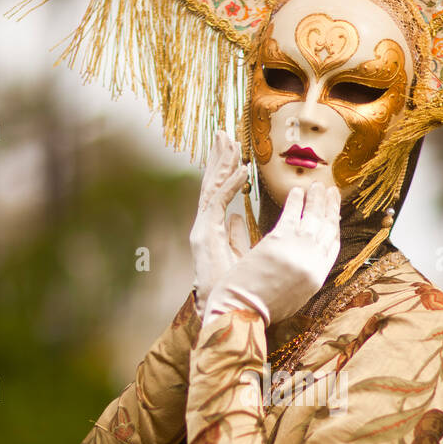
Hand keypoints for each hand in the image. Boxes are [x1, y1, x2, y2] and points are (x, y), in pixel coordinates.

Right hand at [189, 131, 251, 317]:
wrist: (221, 310)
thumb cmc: (230, 288)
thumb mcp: (238, 255)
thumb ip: (236, 235)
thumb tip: (238, 219)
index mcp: (211, 228)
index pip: (218, 192)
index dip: (224, 170)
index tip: (233, 150)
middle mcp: (204, 225)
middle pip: (210, 184)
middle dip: (218, 158)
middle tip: (224, 133)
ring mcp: (202, 229)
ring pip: (211, 189)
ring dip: (221, 165)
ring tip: (231, 143)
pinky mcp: (204, 236)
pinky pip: (217, 204)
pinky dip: (229, 186)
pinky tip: (240, 171)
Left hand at [204, 180, 340, 325]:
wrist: (243, 311)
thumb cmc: (262, 308)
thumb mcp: (294, 298)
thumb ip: (304, 278)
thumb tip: (306, 263)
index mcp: (317, 278)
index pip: (333, 247)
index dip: (334, 227)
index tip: (335, 214)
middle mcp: (313, 262)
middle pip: (327, 229)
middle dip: (330, 208)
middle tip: (331, 192)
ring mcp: (298, 251)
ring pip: (313, 218)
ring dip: (316, 199)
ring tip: (317, 185)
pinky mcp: (279, 241)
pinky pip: (292, 214)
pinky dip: (295, 201)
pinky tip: (296, 191)